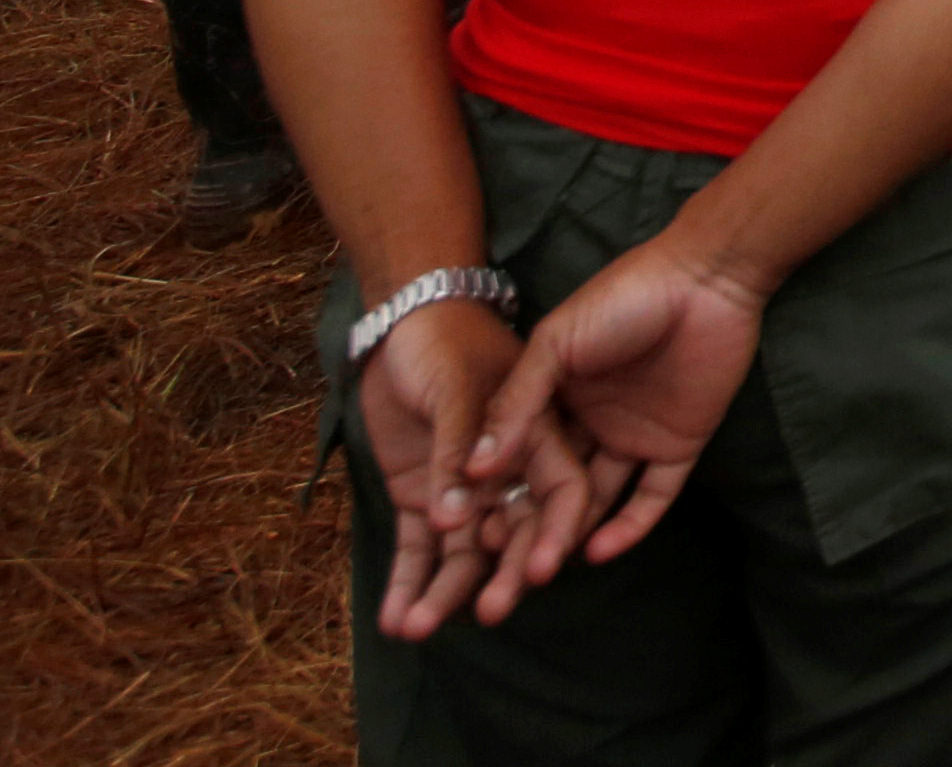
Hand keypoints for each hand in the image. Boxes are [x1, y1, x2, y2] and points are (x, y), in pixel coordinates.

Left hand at [357, 298, 599, 640]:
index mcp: (539, 439)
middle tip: (483, 617)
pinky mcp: (420, 495)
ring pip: (461, 551)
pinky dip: (405, 580)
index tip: (534, 574)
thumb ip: (459, 452)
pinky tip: (391, 616)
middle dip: (496, 578)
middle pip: (512, 535)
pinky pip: (415, 546)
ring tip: (414, 630)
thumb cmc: (445, 340)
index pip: (559, 496)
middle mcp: (508, 473)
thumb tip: (451, 521)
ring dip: (442, 592)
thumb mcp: (458, 388)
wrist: (401, 322)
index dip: (552, 536)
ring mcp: (462, 489)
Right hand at [477, 233, 770, 585]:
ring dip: (572, 535)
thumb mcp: (555, 345)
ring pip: (598, 499)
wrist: (706, 275)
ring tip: (540, 574)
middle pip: (554, 488)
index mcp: (553, 397)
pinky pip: (652, 496)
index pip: (518, 458)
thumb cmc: (623, 296)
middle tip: (498, 577)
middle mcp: (590, 423)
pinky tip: (596, 552)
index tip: (460, 537)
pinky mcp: (679, 445)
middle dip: (527, 531)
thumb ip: (517, 403)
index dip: (493, 495)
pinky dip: (628, 526)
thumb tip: (473, 469)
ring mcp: (634, 435)